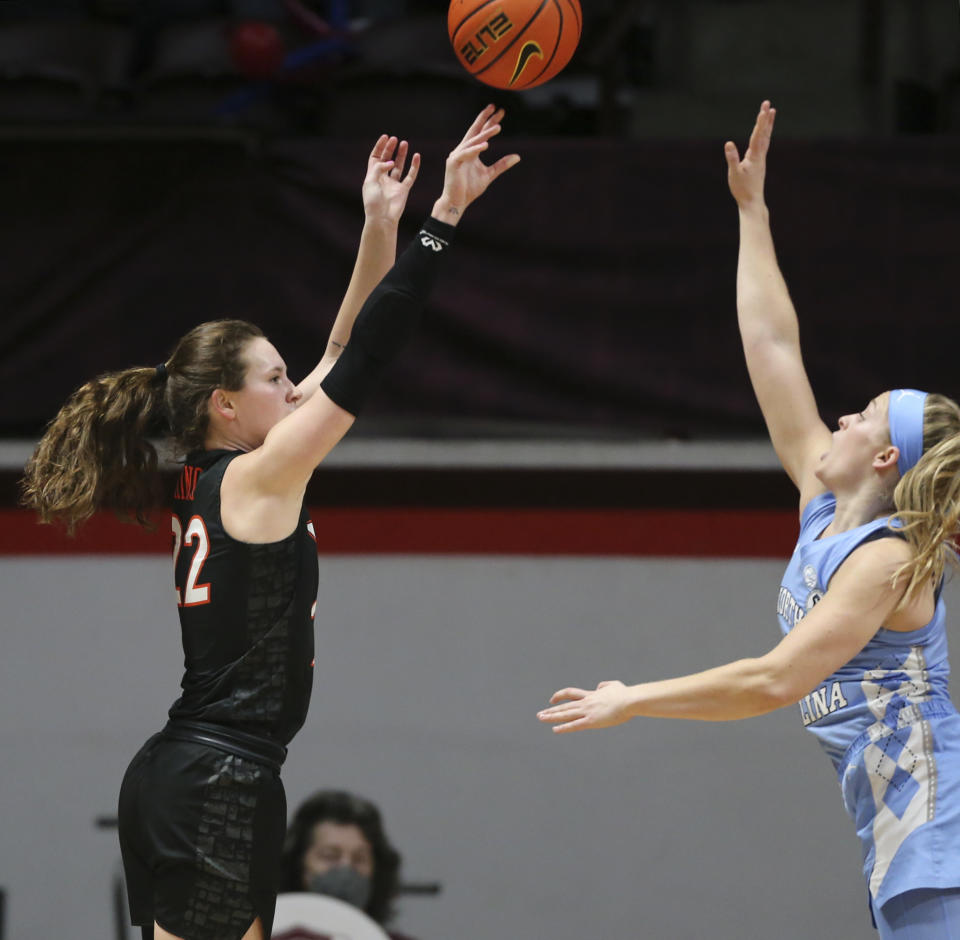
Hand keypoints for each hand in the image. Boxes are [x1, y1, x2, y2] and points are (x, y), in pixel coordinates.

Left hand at [362, 134, 420, 223]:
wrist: (382, 218)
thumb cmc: (373, 202)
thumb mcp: (370, 181)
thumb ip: (379, 168)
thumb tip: (390, 162)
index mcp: (373, 177)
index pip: (375, 158)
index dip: (379, 147)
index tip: (385, 137)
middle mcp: (383, 179)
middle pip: (387, 160)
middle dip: (390, 149)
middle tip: (395, 139)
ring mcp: (394, 184)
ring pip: (399, 166)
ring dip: (401, 155)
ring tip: (404, 143)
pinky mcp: (404, 190)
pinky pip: (410, 176)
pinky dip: (414, 166)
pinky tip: (416, 156)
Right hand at [431, 104, 520, 224]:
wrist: (457, 202)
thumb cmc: (470, 189)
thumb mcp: (490, 174)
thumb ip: (501, 165)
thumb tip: (517, 156)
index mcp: (471, 151)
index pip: (481, 132)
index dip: (490, 122)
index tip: (500, 112)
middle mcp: (463, 150)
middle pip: (475, 130)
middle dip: (485, 118)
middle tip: (495, 107)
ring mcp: (457, 155)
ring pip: (472, 141)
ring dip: (485, 134)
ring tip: (497, 128)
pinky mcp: (453, 163)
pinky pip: (466, 153)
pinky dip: (475, 149)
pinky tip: (485, 144)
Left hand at [537, 680, 633, 733]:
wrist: (630, 700)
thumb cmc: (625, 694)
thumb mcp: (614, 685)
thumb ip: (605, 685)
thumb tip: (599, 687)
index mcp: (591, 695)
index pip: (571, 694)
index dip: (560, 696)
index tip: (552, 699)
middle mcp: (586, 703)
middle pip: (564, 706)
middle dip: (551, 710)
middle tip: (540, 714)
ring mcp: (588, 712)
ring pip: (566, 714)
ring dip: (552, 717)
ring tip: (541, 718)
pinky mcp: (592, 721)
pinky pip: (574, 725)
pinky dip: (564, 727)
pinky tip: (554, 729)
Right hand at [724, 100, 774, 209]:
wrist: (752, 202)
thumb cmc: (742, 189)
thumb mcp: (734, 173)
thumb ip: (732, 158)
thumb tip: (728, 143)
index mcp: (755, 156)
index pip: (758, 135)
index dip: (760, 121)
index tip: (764, 109)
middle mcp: (760, 155)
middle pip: (764, 133)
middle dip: (765, 118)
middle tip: (767, 104)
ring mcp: (761, 159)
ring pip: (766, 137)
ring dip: (767, 124)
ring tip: (771, 112)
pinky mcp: (759, 163)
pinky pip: (764, 144)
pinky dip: (765, 135)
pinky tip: (765, 133)